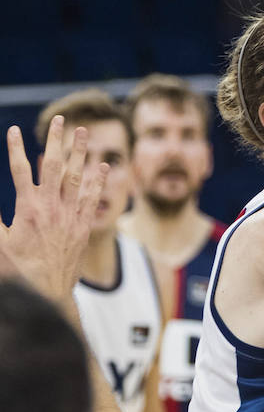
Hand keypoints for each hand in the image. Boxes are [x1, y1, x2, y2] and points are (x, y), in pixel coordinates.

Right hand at [0, 118, 107, 299]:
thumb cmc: (17, 270)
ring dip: (80, 152)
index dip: (17, 149)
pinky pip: (93, 197)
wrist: (47, 292)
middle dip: (57, 140)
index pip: (21, 170)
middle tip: (60, 118)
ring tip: (84, 132)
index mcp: (27, 208)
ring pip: (78, 176)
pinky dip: (98, 180)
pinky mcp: (83, 225)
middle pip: (55, 165)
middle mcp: (52, 207)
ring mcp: (71, 215)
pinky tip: (102, 165)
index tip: (13, 129)